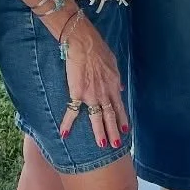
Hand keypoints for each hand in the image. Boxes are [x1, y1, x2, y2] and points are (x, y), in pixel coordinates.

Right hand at [57, 16, 128, 148]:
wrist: (85, 44)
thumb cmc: (99, 50)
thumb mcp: (114, 64)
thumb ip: (116, 79)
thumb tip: (120, 88)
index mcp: (113, 85)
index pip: (119, 106)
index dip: (122, 118)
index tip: (125, 129)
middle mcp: (104, 93)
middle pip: (110, 115)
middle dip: (114, 131)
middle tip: (116, 145)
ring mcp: (91, 94)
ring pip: (97, 117)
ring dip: (99, 131)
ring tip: (102, 144)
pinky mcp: (77, 93)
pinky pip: (72, 111)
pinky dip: (67, 123)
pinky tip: (64, 134)